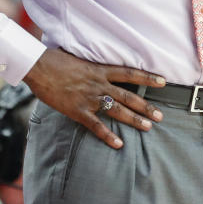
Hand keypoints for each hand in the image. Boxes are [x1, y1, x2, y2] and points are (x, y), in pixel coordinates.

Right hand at [23, 48, 165, 149]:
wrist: (39, 66)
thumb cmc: (56, 60)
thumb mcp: (80, 59)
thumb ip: (93, 66)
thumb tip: (99, 67)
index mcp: (100, 69)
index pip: (130, 73)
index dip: (148, 77)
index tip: (163, 81)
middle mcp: (99, 84)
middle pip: (129, 96)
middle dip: (146, 106)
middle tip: (160, 115)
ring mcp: (89, 98)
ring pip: (117, 110)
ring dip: (134, 119)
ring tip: (148, 127)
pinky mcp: (78, 110)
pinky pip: (96, 126)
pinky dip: (108, 136)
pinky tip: (119, 144)